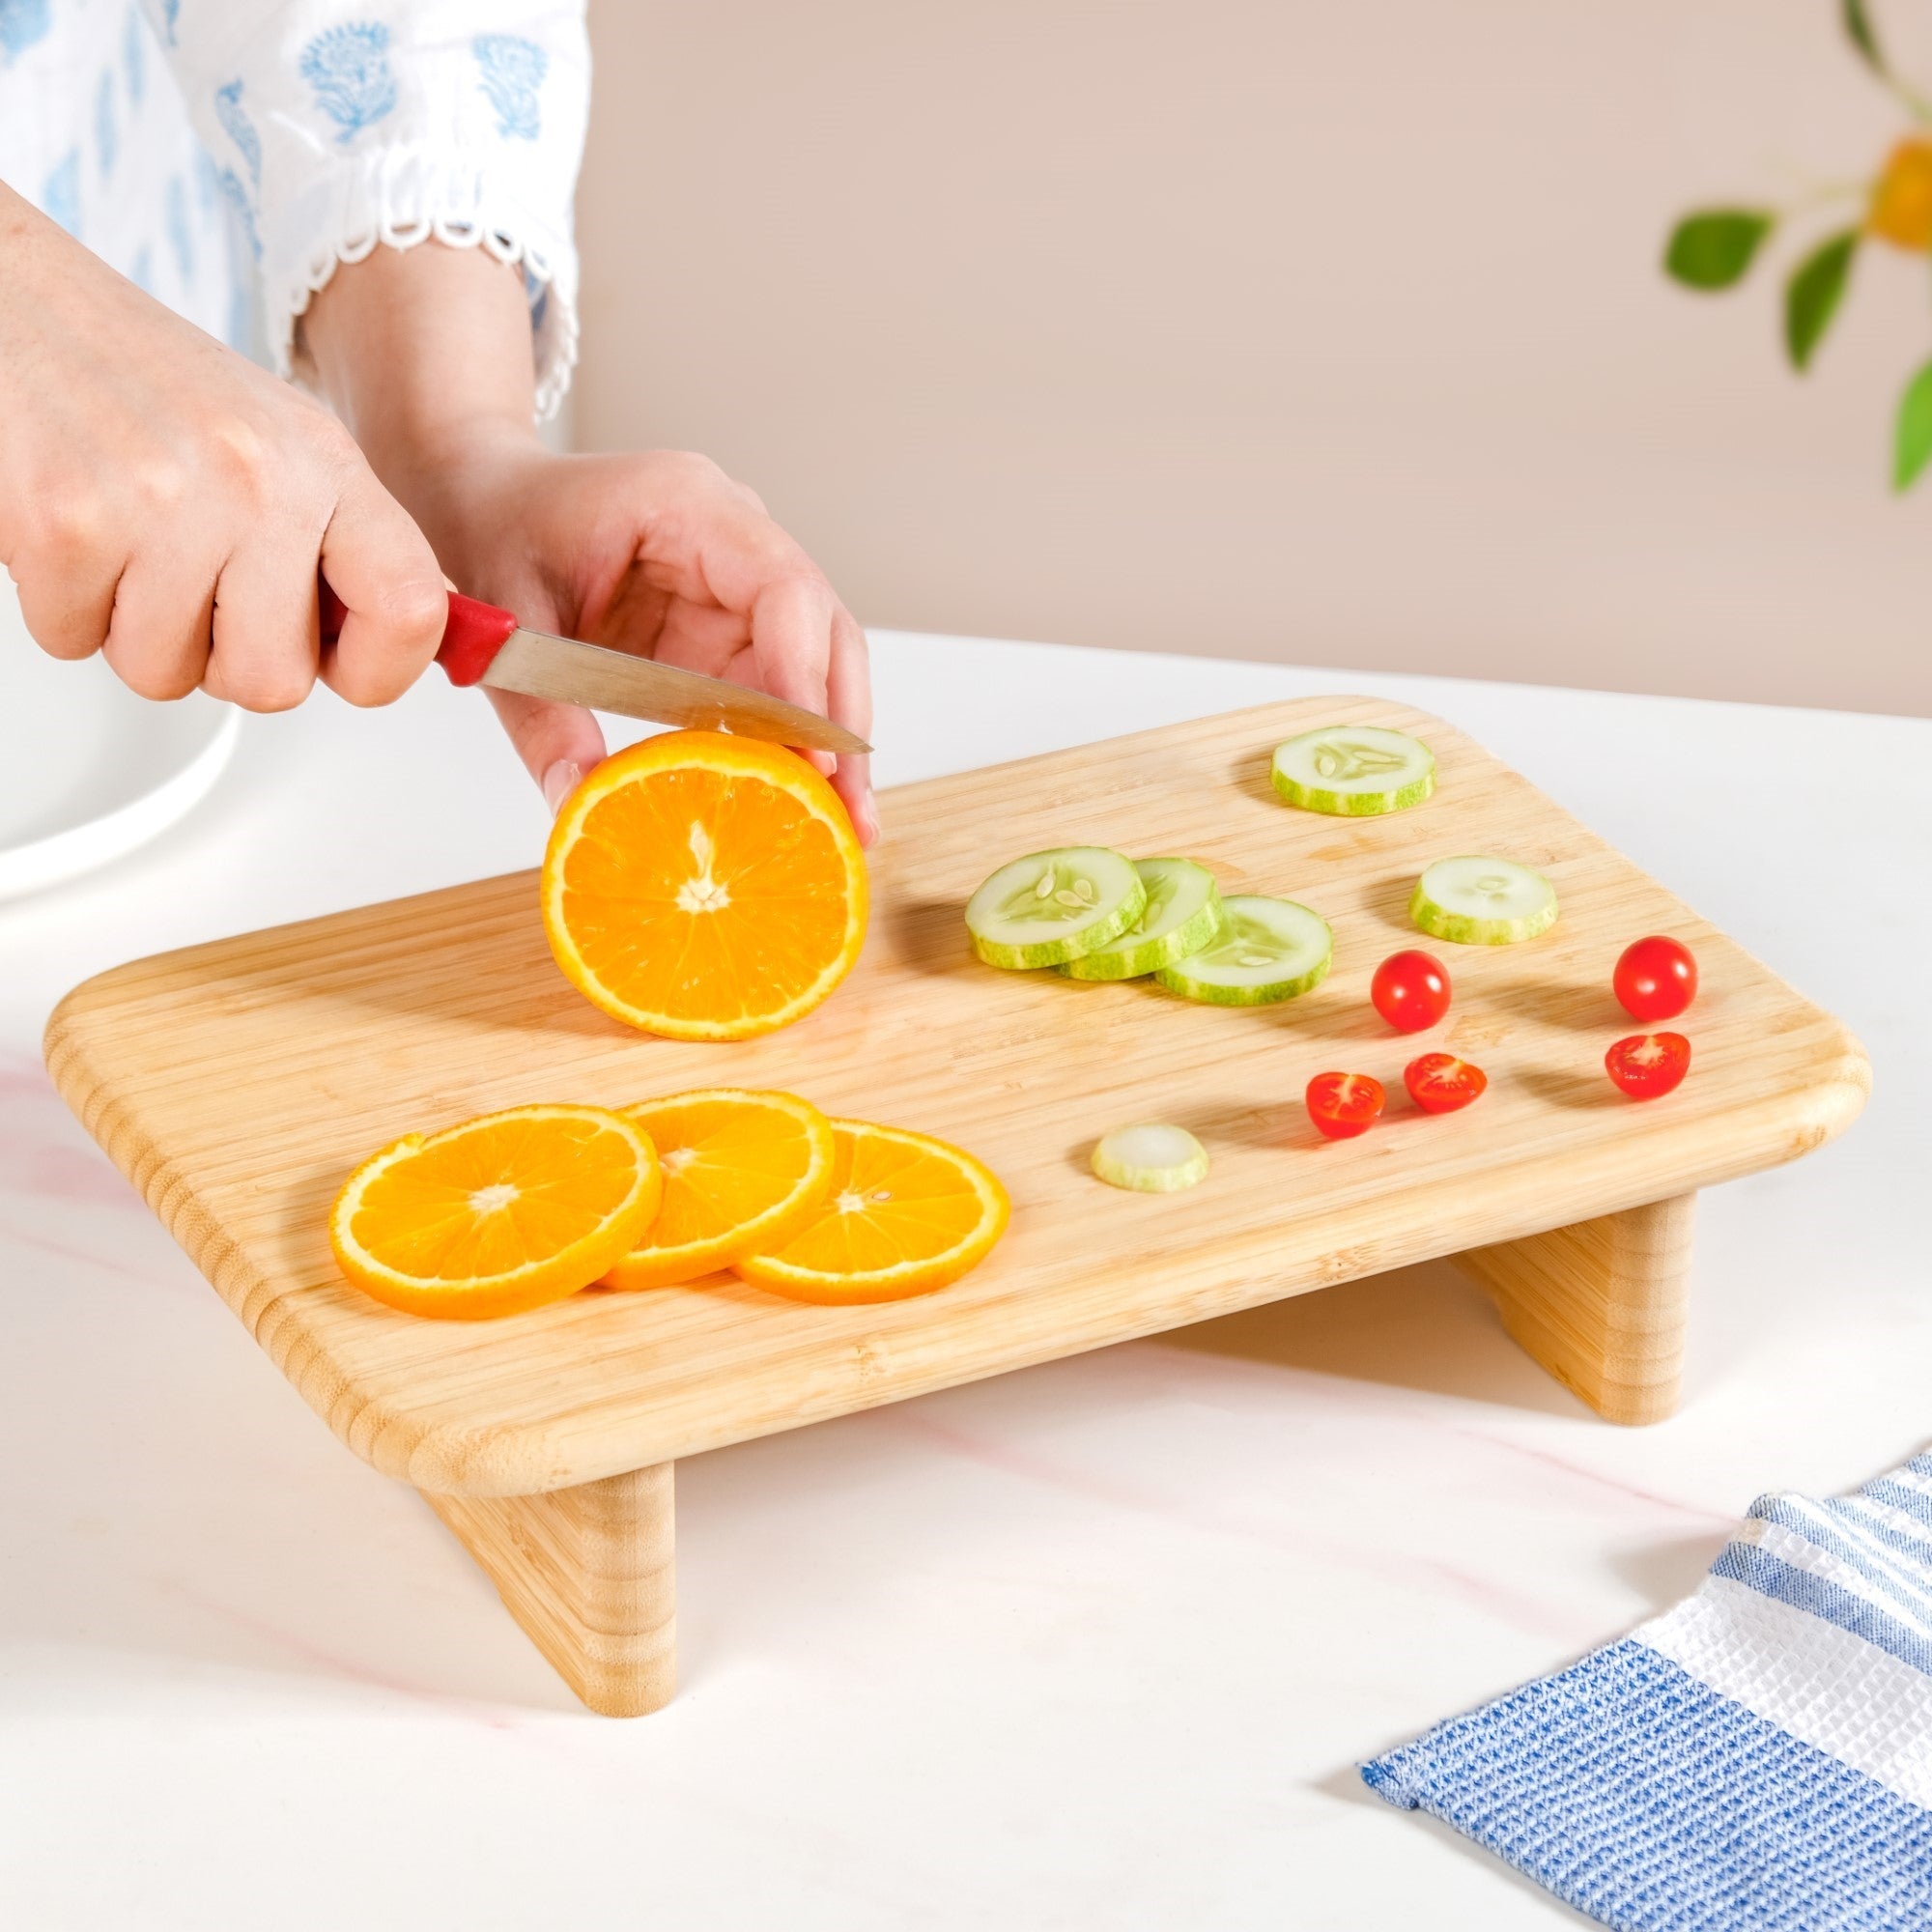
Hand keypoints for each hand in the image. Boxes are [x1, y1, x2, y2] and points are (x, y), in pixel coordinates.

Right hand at [0, 185, 446, 711]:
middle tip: (195, 595)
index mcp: (325, 463)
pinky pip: (76, 641)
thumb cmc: (143, 381)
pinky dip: (63, 606)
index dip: (380, 670)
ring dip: (134, 632)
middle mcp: (258, 478)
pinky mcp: (69, 524)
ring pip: (166, 674)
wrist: (17, 300)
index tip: (346, 669)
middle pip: (275, 680)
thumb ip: (339, 544)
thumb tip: (388, 644)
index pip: (412, 608)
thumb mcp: (278, 444)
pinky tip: (75, 535)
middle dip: (223, 661)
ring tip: (127, 548)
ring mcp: (165, 501)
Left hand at [304, 244, 875, 842]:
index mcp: (690, 506)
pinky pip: (771, 691)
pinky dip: (785, 749)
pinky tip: (796, 807)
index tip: (811, 751)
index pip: (784, 586)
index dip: (805, 671)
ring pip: (813, 668)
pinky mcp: (723, 634)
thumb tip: (578, 803)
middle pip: (824, 631)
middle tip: (850, 814)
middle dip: (839, 727)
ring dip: (827, 748)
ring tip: (844, 828)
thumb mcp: (505, 618)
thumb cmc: (494, 524)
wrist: (480, 493)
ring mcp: (736, 590)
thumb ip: (541, 713)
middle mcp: (734, 542)